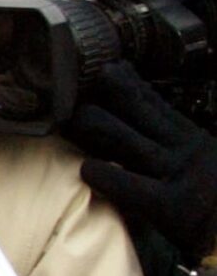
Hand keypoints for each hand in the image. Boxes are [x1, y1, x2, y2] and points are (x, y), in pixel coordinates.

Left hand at [62, 60, 216, 263]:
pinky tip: (86, 169)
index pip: (156, 104)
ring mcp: (178, 175)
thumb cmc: (216, 204)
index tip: (108, 69)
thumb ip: (175, 141)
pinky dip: (106, 176)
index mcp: (194, 139)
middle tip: (77, 86)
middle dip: (108, 96)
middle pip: (139, 112)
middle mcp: (187, 150)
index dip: (129, 85)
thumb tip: (141, 116)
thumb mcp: (204, 162)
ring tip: (72, 120)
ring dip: (96, 127)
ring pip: (127, 140)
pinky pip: (129, 186)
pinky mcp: (171, 206)